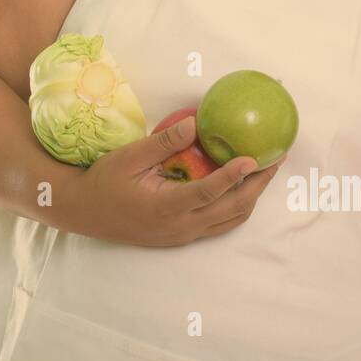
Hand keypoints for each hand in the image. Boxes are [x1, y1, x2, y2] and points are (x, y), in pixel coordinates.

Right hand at [68, 115, 287, 247]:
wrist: (85, 212)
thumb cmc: (104, 181)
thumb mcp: (129, 157)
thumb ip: (163, 142)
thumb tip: (195, 124)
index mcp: (167, 207)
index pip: (210, 191)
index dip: (235, 175)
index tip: (254, 158)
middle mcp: (181, 226)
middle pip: (232, 209)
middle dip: (258, 186)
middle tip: (276, 161)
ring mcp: (183, 234)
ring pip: (230, 220)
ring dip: (252, 197)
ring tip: (265, 173)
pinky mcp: (181, 236)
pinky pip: (219, 224)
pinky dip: (236, 207)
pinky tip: (241, 188)